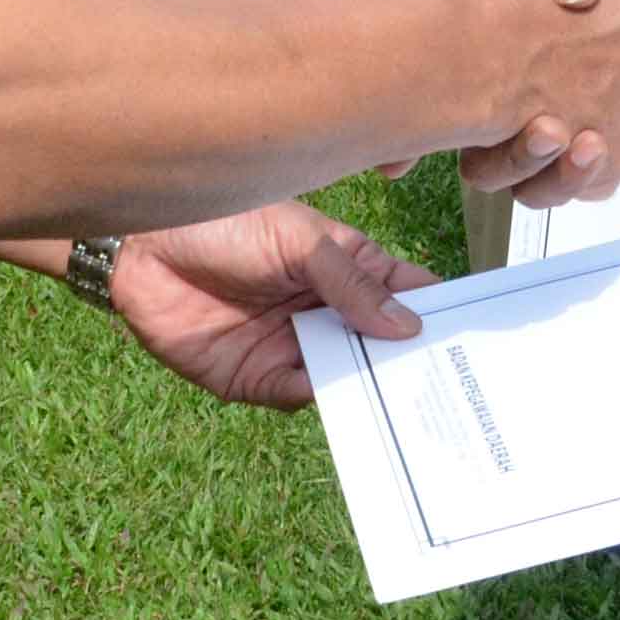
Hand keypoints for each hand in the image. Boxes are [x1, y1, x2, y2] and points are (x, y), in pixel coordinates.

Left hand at [101, 202, 434, 410]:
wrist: (141, 244)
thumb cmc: (224, 220)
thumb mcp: (300, 240)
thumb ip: (352, 282)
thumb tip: (408, 327)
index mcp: (346, 267)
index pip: (404, 295)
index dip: (438, 314)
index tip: (478, 335)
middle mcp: (325, 311)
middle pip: (381, 345)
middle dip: (412, 362)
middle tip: (453, 381)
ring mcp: (292, 347)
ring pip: (347, 376)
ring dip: (373, 385)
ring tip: (408, 397)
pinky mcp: (254, 378)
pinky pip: (299, 396)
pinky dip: (325, 399)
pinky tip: (348, 399)